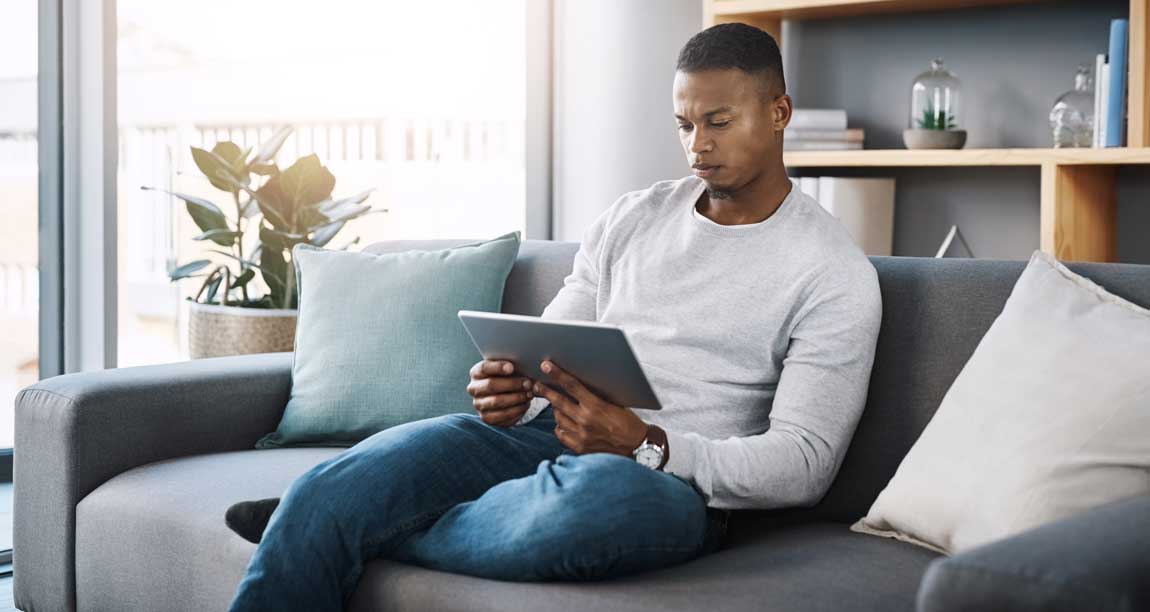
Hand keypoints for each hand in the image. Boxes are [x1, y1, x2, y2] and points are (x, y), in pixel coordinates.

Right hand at [467, 359, 534, 426]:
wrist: (506, 396)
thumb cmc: (508, 378)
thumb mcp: (509, 369)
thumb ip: (514, 366)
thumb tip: (528, 366)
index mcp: (476, 373)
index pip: (484, 368)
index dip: (497, 367)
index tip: (511, 367)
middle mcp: (474, 388)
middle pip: (491, 385)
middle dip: (512, 384)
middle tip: (528, 383)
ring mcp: (479, 404)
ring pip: (497, 401)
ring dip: (516, 398)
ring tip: (529, 394)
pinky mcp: (486, 417)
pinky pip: (502, 415)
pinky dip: (516, 409)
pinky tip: (525, 404)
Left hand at [533, 360, 647, 455]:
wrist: (638, 447)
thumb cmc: (629, 422)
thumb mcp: (615, 403)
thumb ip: (595, 396)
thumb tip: (577, 385)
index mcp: (596, 406)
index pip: (571, 385)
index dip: (557, 374)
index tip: (545, 366)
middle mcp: (586, 421)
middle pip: (558, 402)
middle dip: (545, 391)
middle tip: (536, 384)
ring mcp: (581, 435)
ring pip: (558, 418)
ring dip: (556, 409)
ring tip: (558, 404)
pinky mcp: (580, 447)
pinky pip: (561, 434)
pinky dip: (560, 426)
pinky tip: (564, 422)